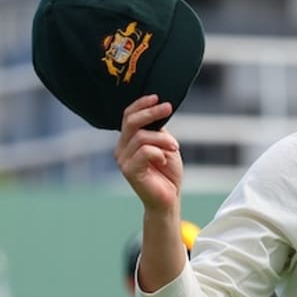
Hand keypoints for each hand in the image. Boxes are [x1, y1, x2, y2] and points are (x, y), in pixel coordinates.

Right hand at [115, 95, 182, 212]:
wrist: (168, 199)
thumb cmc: (168, 173)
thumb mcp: (165, 145)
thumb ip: (157, 130)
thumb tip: (158, 110)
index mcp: (128, 141)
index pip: (128, 116)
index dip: (141, 104)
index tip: (157, 97)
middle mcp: (121, 149)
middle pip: (131, 121)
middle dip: (151, 112)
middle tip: (168, 107)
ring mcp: (123, 160)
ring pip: (142, 137)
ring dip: (163, 139)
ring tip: (174, 148)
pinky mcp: (129, 170)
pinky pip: (145, 151)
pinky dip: (159, 152)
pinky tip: (164, 161)